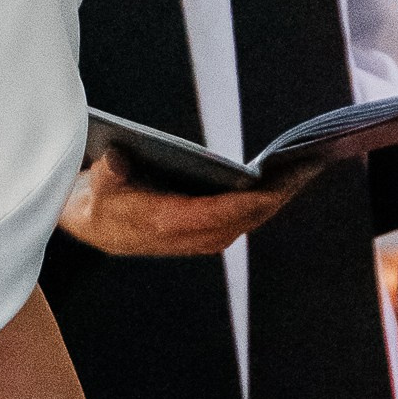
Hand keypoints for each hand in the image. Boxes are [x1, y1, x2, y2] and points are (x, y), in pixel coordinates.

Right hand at [56, 148, 307, 259]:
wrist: (91, 223)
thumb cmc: (96, 199)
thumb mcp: (94, 186)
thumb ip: (107, 175)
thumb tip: (117, 160)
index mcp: (164, 223)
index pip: (215, 215)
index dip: (246, 202)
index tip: (272, 188)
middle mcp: (186, 235)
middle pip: (241, 220)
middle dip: (275, 197)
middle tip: (306, 169)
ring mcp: (196, 237)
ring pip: (245, 222)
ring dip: (275, 200)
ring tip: (302, 171)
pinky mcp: (201, 233)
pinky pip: (241, 220)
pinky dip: (263, 204)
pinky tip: (281, 182)